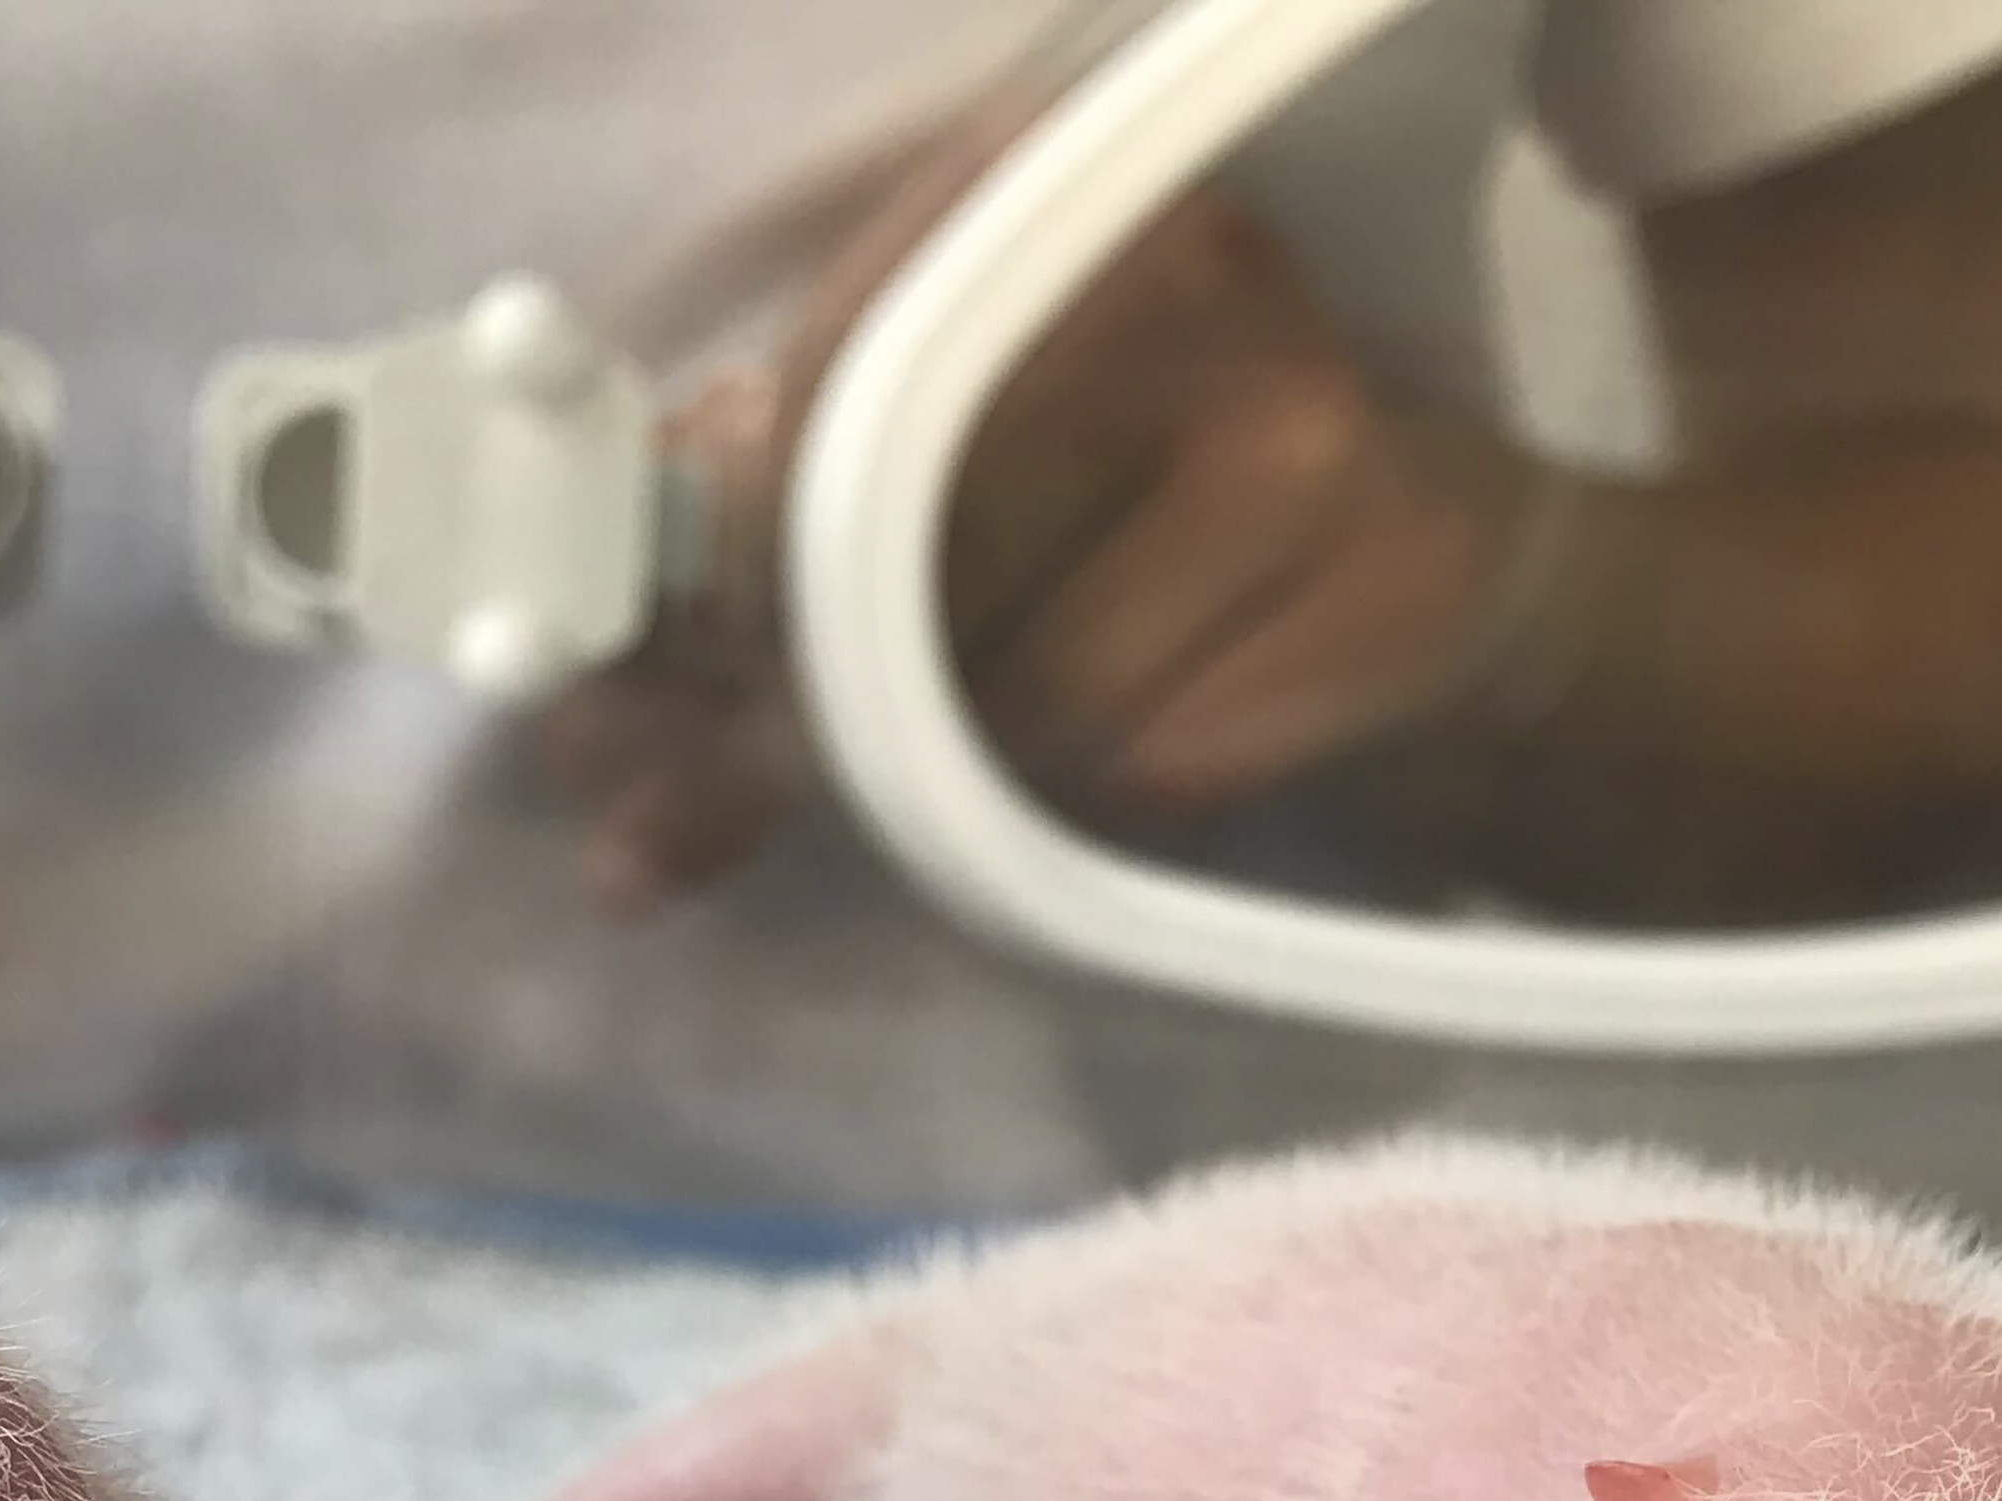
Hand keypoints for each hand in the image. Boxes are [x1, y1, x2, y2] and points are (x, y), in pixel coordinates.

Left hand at [543, 127, 1550, 908]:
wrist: (1427, 578)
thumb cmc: (1124, 523)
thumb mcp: (918, 501)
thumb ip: (741, 579)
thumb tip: (574, 737)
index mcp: (1031, 198)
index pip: (829, 374)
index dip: (719, 555)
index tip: (638, 682)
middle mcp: (1172, 276)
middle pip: (903, 542)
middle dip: (794, 704)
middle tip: (703, 801)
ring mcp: (1296, 424)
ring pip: (1019, 686)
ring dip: (960, 771)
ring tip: (987, 749)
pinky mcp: (1387, 570)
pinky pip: (1145, 756)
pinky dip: (1092, 797)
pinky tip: (1139, 745)